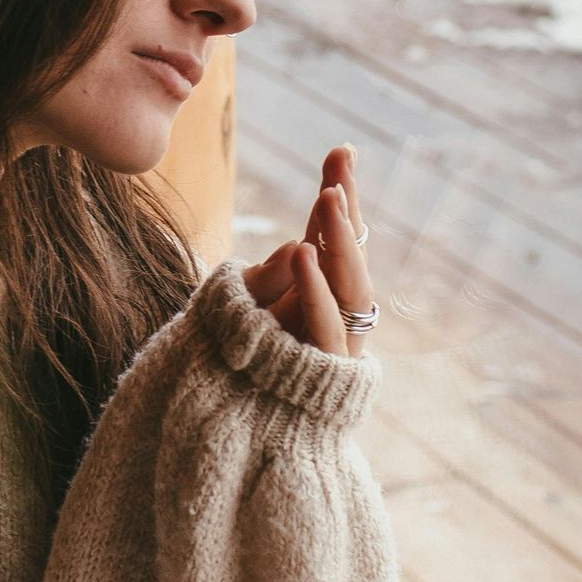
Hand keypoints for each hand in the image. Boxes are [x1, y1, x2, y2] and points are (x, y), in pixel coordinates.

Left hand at [240, 144, 373, 357]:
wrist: (232, 431)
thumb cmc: (239, 361)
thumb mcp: (243, 304)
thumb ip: (269, 274)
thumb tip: (299, 243)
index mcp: (320, 291)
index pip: (334, 235)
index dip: (341, 194)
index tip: (343, 150)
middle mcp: (337, 315)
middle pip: (350, 257)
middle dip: (345, 213)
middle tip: (338, 172)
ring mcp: (336, 345)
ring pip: (350, 291)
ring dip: (338, 242)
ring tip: (329, 198)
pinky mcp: (323, 372)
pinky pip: (326, 331)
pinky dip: (316, 292)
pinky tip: (305, 253)